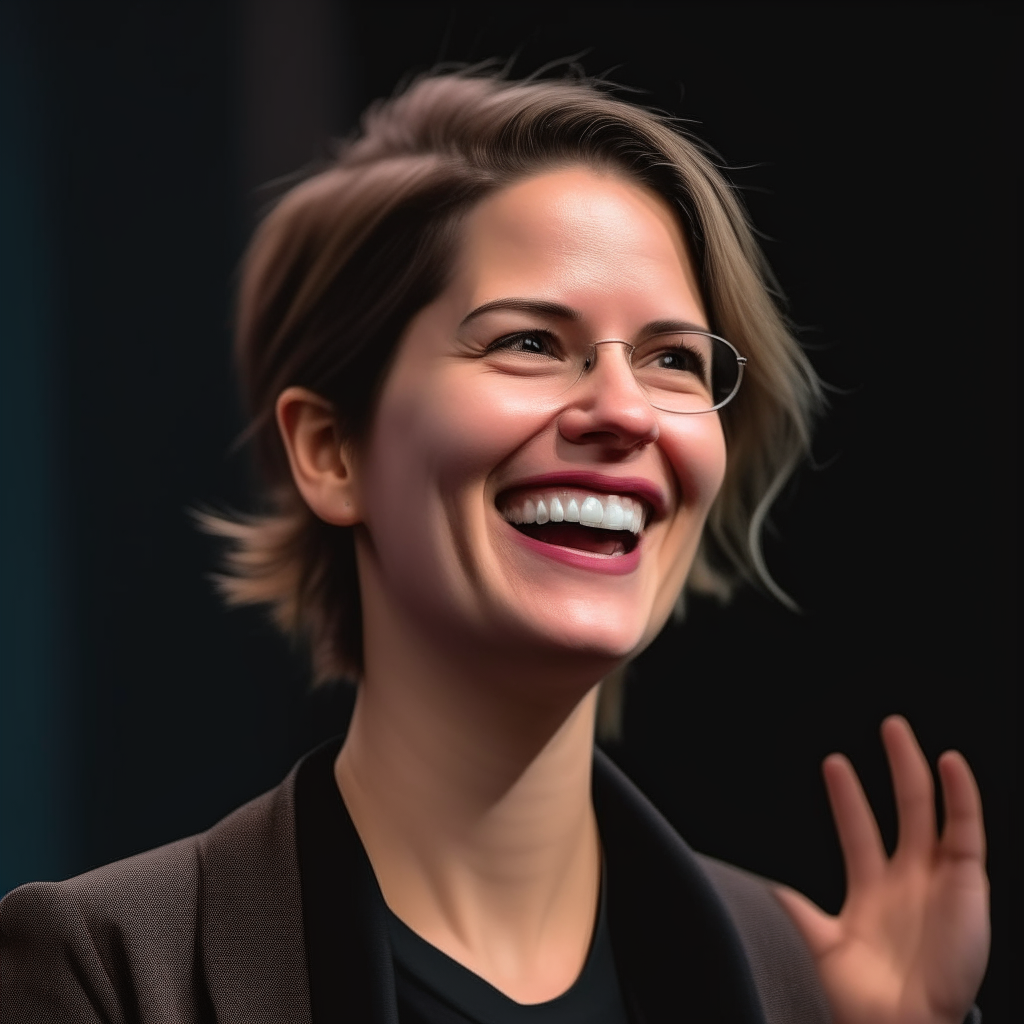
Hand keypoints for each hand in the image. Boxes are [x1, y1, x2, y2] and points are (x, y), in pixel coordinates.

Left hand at [774, 716, 988, 1023]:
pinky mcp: (969, 886)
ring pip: (932, 812)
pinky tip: (950, 764)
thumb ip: (792, 910)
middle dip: (896, 767)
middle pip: (904, 810)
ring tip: (903, 732)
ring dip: (920, 771)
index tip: (833, 762)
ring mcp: (940, 883)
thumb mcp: (816, 944)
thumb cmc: (856, 1000)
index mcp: (873, 895)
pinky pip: (968, 832)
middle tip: (888, 726)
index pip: (859, 832)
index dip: (849, 798)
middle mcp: (909, 883)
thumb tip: (759, 884)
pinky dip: (963, 797)